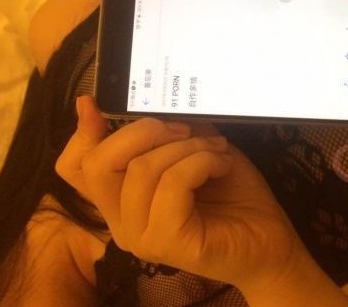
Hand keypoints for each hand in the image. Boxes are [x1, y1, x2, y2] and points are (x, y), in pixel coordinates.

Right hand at [56, 96, 310, 294]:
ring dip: (187, 146)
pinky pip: (172, 183)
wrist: (271, 242)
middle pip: (99, 163)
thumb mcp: (196, 152)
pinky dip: (201, 162)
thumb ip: (168, 135)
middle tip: (187, 129)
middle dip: (144, 130)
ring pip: (142, 169)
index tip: (93, 103)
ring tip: (217, 150)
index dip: (79, 133)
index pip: (76, 169)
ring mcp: (140, 236)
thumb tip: (149, 104)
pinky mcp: (165, 243)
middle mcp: (121, 222)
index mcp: (122, 200)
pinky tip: (222, 166)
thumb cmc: (234, 197)